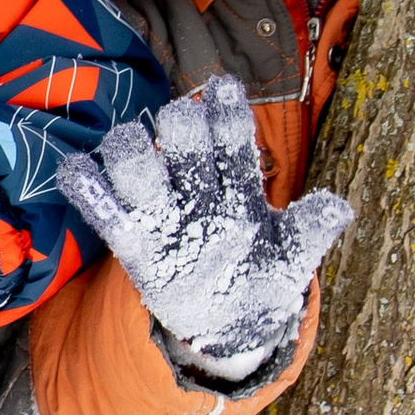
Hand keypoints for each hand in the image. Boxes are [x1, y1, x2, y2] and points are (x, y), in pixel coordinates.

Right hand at [56, 75, 351, 383]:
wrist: (232, 325)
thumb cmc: (264, 280)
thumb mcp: (292, 258)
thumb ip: (309, 230)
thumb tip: (339, 207)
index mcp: (238, 186)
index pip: (233, 141)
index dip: (228, 116)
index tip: (224, 89)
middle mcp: (197, 189)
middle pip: (185, 145)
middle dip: (183, 129)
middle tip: (183, 122)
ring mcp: (163, 214)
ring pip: (139, 168)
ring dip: (133, 152)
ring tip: (129, 143)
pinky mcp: (134, 244)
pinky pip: (104, 213)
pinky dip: (87, 189)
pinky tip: (76, 170)